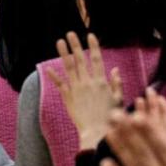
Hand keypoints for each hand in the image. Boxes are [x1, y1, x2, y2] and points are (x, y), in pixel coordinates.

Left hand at [45, 32, 122, 150]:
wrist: (97, 132)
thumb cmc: (110, 117)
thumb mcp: (118, 99)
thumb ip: (116, 83)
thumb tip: (115, 70)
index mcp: (101, 82)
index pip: (96, 60)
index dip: (93, 47)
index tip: (90, 35)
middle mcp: (87, 82)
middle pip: (80, 60)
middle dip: (75, 45)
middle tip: (70, 33)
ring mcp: (76, 89)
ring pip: (69, 68)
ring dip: (64, 54)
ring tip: (60, 42)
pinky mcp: (68, 98)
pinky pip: (60, 84)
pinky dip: (54, 76)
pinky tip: (48, 68)